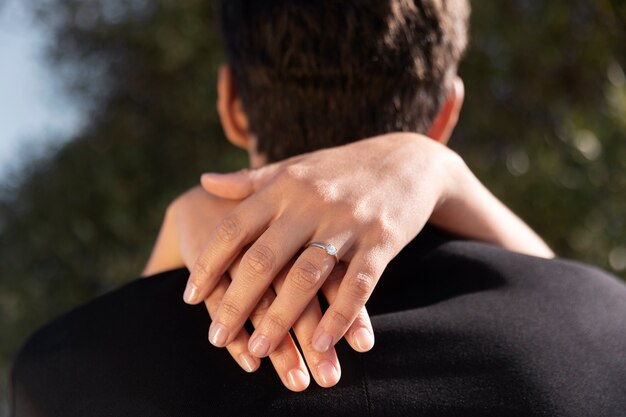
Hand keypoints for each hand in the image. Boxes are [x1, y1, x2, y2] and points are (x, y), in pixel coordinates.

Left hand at [185, 133, 461, 359]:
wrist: (408, 160)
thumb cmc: (341, 169)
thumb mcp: (295, 167)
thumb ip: (250, 180)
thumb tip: (204, 180)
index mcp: (285, 186)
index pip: (235, 227)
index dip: (209, 263)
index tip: (190, 296)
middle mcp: (312, 203)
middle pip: (263, 259)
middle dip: (236, 302)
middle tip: (214, 336)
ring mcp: (348, 222)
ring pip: (306, 277)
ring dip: (280, 318)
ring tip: (258, 349)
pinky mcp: (381, 241)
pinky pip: (357, 285)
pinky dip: (339, 317)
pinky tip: (323, 343)